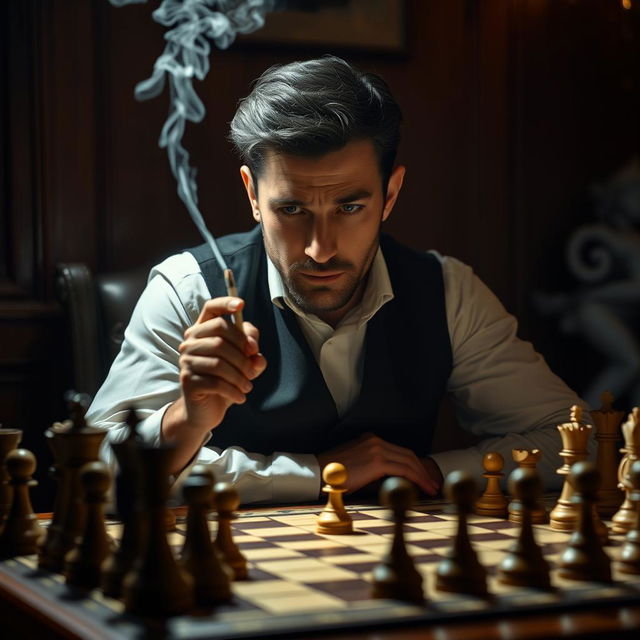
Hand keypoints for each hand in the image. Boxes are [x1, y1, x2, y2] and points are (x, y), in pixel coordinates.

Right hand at [174, 296, 266, 431]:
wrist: (205, 410)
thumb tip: (255, 354)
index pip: (211, 308)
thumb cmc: (225, 379)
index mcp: (204, 331)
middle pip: (220, 333)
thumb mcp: (243, 362)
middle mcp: (190, 341)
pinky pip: (216, 382)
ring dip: (240, 376)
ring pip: (219, 361)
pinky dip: (233, 390)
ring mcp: (186, 360)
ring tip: (247, 387)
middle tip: (253, 368)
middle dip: (242, 351)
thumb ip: (252, 352)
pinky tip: (240, 397)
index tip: (242, 305)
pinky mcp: (187, 380)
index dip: (225, 303)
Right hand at [316, 433, 441, 495]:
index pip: (398, 451)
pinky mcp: (377, 462)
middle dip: (422, 469)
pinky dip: (417, 479)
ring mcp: (377, 449)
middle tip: (432, 483)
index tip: (422, 477)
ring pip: (409, 461)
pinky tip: (422, 488)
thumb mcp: (354, 463)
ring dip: (423, 475)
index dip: (413, 464)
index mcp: (370, 439)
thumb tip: (388, 478)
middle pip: (407, 454)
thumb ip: (371, 465)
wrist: (318, 473)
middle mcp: (375, 441)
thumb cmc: (332, 475)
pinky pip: (404, 470)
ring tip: (431, 488)